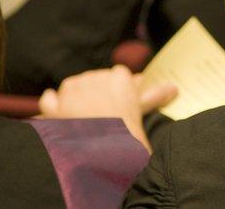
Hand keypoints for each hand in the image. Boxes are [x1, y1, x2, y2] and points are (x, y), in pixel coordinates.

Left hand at [39, 65, 176, 151]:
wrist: (103, 151)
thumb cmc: (127, 130)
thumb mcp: (142, 108)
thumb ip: (156, 94)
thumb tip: (175, 87)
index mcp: (119, 77)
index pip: (118, 74)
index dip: (119, 87)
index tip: (120, 98)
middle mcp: (95, 78)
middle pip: (95, 78)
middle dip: (96, 91)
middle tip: (102, 109)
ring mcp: (73, 91)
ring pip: (73, 85)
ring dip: (74, 95)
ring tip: (81, 111)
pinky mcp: (55, 106)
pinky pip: (50, 99)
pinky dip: (52, 103)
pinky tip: (55, 105)